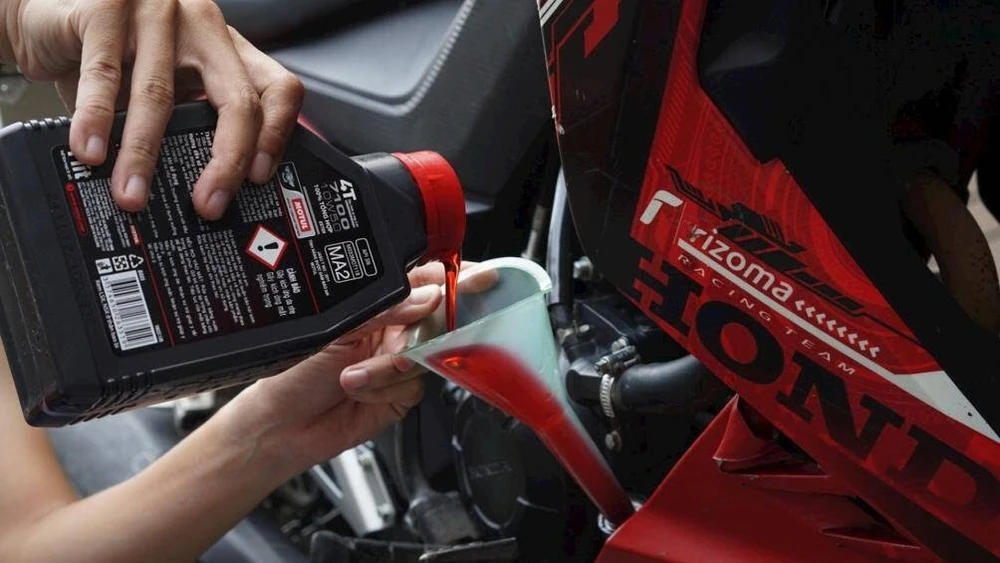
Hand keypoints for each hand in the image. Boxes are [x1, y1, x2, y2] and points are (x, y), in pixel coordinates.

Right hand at [4, 0, 303, 219]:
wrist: (45, 14)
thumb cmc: (114, 56)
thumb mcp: (168, 88)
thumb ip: (192, 124)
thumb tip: (212, 195)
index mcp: (227, 48)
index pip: (277, 90)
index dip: (276, 137)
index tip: (258, 178)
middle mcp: (202, 27)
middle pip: (236, 99)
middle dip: (226, 160)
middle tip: (208, 204)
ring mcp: (157, 13)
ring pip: (161, 95)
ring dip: (145, 155)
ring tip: (133, 194)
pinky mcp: (105, 7)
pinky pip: (103, 76)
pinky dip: (97, 120)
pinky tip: (92, 151)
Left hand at [222, 262, 485, 470]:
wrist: (282, 426)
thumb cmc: (295, 372)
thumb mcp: (337, 329)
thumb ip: (387, 310)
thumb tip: (430, 295)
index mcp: (378, 302)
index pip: (426, 279)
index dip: (454, 278)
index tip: (475, 280)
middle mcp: (394, 328)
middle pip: (439, 317)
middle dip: (428, 329)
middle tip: (404, 339)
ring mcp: (402, 360)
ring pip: (429, 354)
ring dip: (391, 366)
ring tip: (354, 375)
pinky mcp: (404, 392)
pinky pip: (416, 384)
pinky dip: (387, 388)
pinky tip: (361, 391)